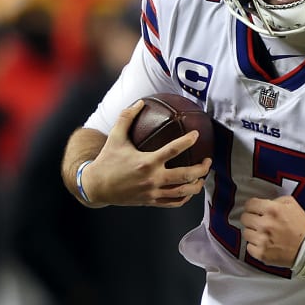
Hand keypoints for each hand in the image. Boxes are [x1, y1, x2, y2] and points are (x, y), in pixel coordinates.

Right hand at [81, 99, 210, 207]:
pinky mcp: (151, 202)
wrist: (96, 186)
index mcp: (146, 162)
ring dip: (197, 185)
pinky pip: (174, 202)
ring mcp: (153, 192)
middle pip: (186, 175)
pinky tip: (189, 190)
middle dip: (202, 168)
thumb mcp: (115, 137)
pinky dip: (185, 197)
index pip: (173, 150)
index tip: (196, 134)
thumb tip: (141, 101)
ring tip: (202, 177)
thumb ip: (127, 118)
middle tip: (208, 160)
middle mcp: (153, 178)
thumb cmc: (107, 160)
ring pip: (183, 192)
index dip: (187, 141)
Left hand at [240, 195, 304, 267]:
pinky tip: (264, 244)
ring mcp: (262, 240)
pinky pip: (249, 247)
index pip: (249, 204)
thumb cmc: (301, 227)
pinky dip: (255, 246)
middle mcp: (265, 224)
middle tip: (259, 223)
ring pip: (246, 233)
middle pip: (244, 218)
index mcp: (272, 210)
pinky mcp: (261, 253)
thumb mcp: (293, 205)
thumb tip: (264, 203)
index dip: (252, 207)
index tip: (255, 210)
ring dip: (253, 233)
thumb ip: (277, 200)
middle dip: (251, 219)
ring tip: (263, 235)